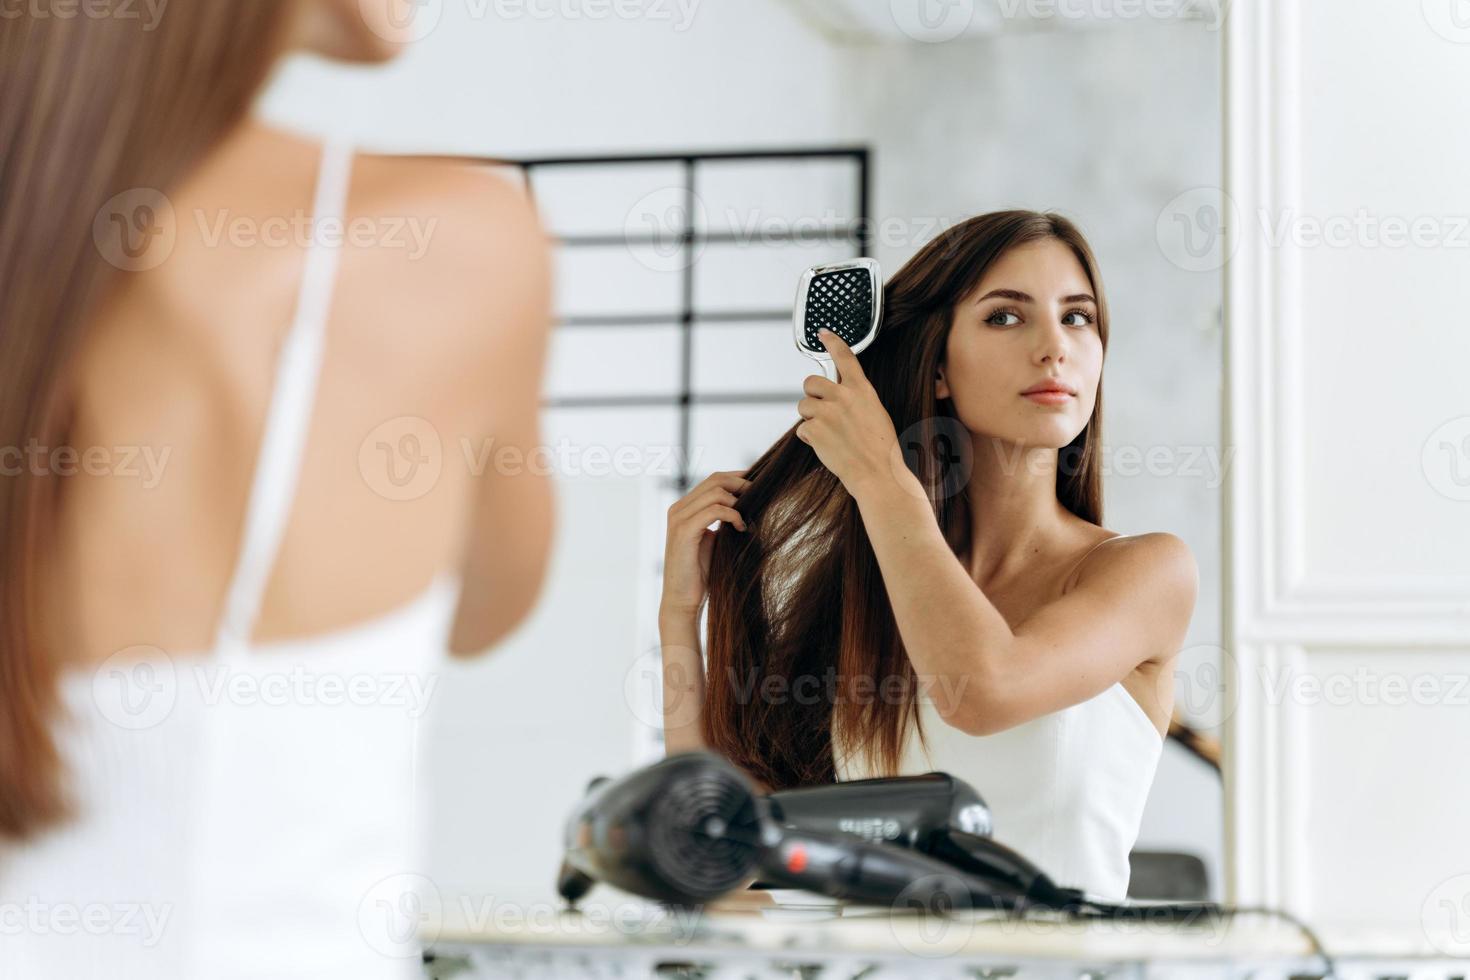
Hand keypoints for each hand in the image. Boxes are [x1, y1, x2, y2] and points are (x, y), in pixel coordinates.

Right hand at [661, 470, 749, 615]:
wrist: (682, 600)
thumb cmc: (701, 574)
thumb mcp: (715, 540)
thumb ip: (724, 520)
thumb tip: (750, 506)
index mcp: (684, 508)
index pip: (713, 479)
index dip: (738, 477)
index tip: (759, 483)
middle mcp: (678, 509)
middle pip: (715, 479)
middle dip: (742, 484)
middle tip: (760, 497)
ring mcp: (679, 519)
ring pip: (716, 491)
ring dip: (738, 502)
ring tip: (748, 519)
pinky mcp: (684, 532)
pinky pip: (713, 511)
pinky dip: (732, 515)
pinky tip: (741, 528)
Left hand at [795, 329, 900, 497]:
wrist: (877, 473)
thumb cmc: (880, 449)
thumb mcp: (875, 413)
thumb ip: (855, 399)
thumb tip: (835, 397)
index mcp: (861, 389)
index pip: (845, 357)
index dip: (832, 342)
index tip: (823, 333)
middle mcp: (842, 396)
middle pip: (810, 382)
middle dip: (811, 395)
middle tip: (821, 410)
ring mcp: (826, 412)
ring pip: (803, 407)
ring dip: (811, 419)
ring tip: (829, 434)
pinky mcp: (814, 429)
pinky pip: (802, 429)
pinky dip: (810, 438)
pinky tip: (826, 446)